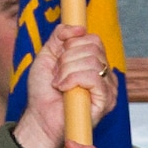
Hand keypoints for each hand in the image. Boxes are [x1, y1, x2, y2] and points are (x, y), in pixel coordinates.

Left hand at [15, 25, 118, 147]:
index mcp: (93, 63)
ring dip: (67, 71)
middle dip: (67, 59)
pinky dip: (73, 79)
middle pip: (93, 47)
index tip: (58, 62)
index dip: (71, 45)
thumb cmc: (43, 93)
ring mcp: (108, 88)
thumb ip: (59, 36)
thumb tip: (78, 27)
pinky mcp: (106, 101)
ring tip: (59, 85)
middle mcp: (104, 74)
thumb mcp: (47, 55)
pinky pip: (94, 77)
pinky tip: (64, 89)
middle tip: (57, 76)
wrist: (39, 120)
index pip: (92, 39)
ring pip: (92, 61)